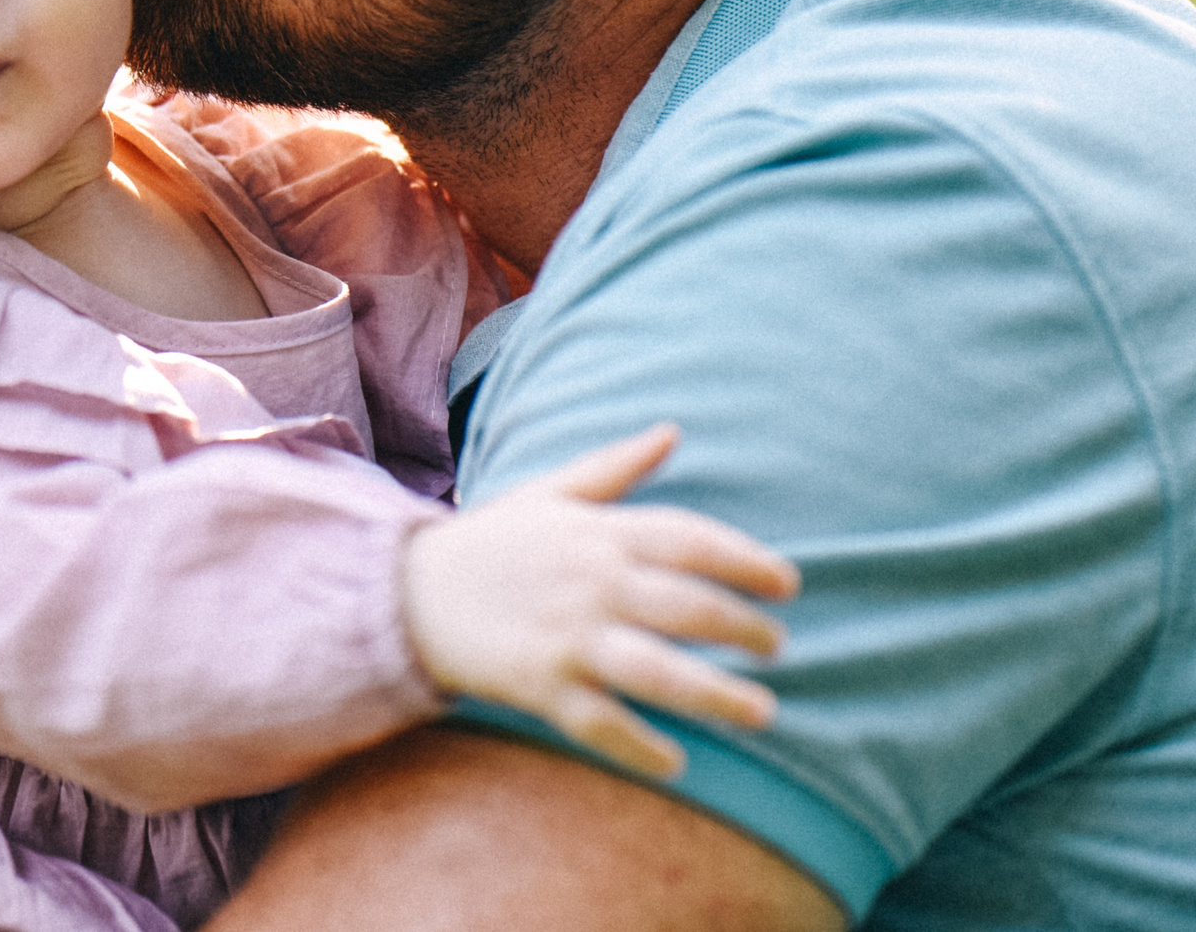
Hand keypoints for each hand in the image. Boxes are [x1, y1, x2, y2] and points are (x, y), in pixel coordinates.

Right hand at [400, 424, 798, 778]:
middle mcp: (590, 582)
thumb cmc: (490, 541)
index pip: (690, 538)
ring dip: (715, 694)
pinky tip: (678, 764)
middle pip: (687, 606)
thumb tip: (672, 430)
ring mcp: (565, 636)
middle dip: (744, 629)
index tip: (787, 584)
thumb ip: (615, 466)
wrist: (407, 591)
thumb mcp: (549, 493)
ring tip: (763, 712)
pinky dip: (641, 746)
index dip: (745, 560)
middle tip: (779, 649)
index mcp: (597, 532)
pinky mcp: (539, 683)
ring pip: (656, 670)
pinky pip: (601, 722)